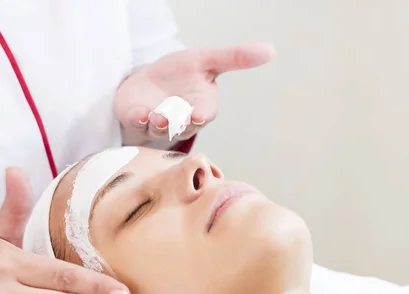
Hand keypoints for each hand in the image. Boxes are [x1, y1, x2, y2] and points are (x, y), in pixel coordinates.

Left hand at [115, 42, 274, 143]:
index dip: (200, 115)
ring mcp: (158, 123)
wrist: (147, 82)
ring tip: (155, 117)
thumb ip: (235, 57)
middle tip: (172, 118)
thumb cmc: (179, 73)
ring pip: (160, 128)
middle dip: (177, 123)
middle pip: (182, 125)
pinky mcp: (137, 119)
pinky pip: (138, 123)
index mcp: (201, 106)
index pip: (205, 113)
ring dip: (158, 123)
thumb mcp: (207, 60)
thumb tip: (271, 49)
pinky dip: (138, 119)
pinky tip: (140, 113)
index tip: (197, 115)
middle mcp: (181, 120)